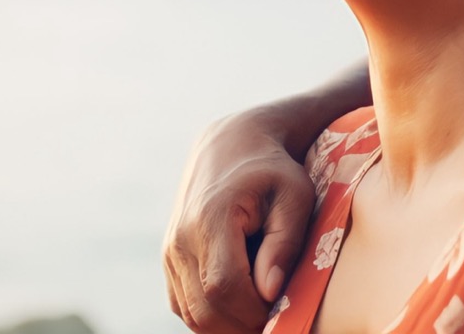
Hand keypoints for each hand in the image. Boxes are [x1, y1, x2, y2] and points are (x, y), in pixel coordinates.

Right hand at [164, 109, 315, 332]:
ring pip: (191, 315)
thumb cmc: (272, 170)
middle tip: (276, 319)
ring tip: (261, 312)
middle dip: (242, 326)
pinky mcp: (169, 263)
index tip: (282, 311)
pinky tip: (241, 305)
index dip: (253, 311)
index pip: (223, 286)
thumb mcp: (294, 195)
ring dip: (227, 325)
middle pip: (204, 309)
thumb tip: (269, 292)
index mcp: (210, 217)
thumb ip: (284, 242)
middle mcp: (179, 238)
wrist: (231, 147)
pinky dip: (212, 316)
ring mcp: (169, 252)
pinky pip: (184, 307)